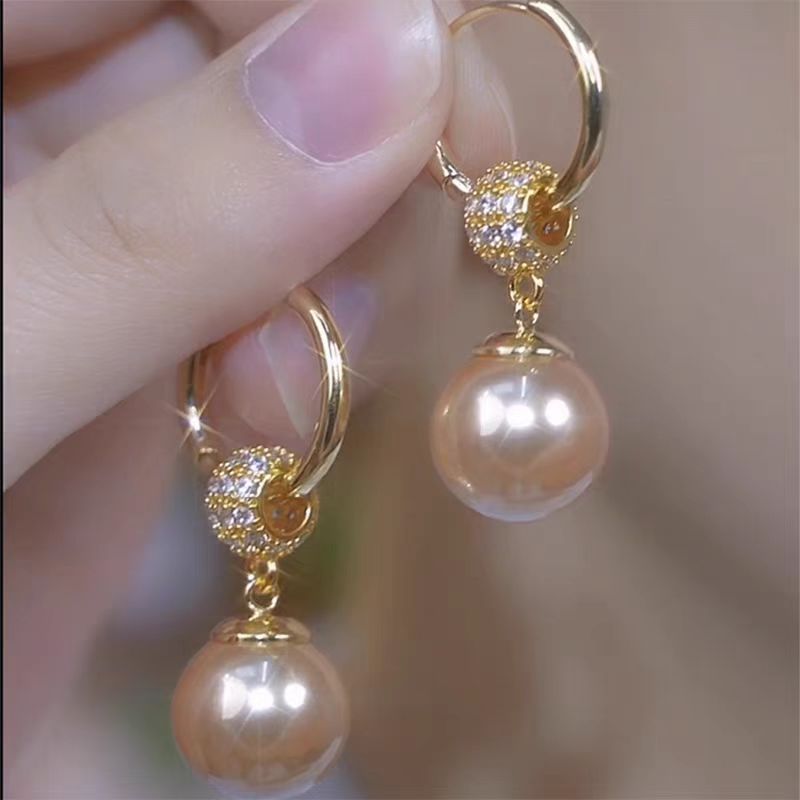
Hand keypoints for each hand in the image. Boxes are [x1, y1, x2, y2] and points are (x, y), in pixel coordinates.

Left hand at [3, 0, 513, 767]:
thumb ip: (149, 227)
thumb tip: (395, 64)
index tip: (437, 98)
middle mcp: (25, 115)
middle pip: (264, 42)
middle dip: (362, 153)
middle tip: (357, 295)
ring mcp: (101, 217)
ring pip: (307, 162)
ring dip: (352, 271)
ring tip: (278, 403)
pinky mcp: (164, 313)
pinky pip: (297, 273)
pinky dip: (333, 338)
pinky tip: (281, 416)